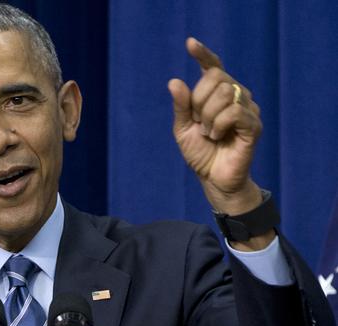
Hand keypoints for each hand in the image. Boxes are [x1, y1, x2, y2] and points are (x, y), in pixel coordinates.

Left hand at [168, 37, 262, 215]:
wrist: (212, 178)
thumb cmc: (200, 152)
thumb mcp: (182, 128)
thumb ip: (181, 105)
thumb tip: (174, 81)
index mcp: (217, 94)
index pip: (213, 67)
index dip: (203, 54)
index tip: (190, 44)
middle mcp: (236, 96)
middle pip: (216, 78)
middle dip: (199, 101)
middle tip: (200, 123)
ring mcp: (248, 108)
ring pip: (224, 94)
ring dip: (208, 116)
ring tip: (210, 133)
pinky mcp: (254, 125)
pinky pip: (234, 112)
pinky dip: (219, 124)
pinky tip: (218, 136)